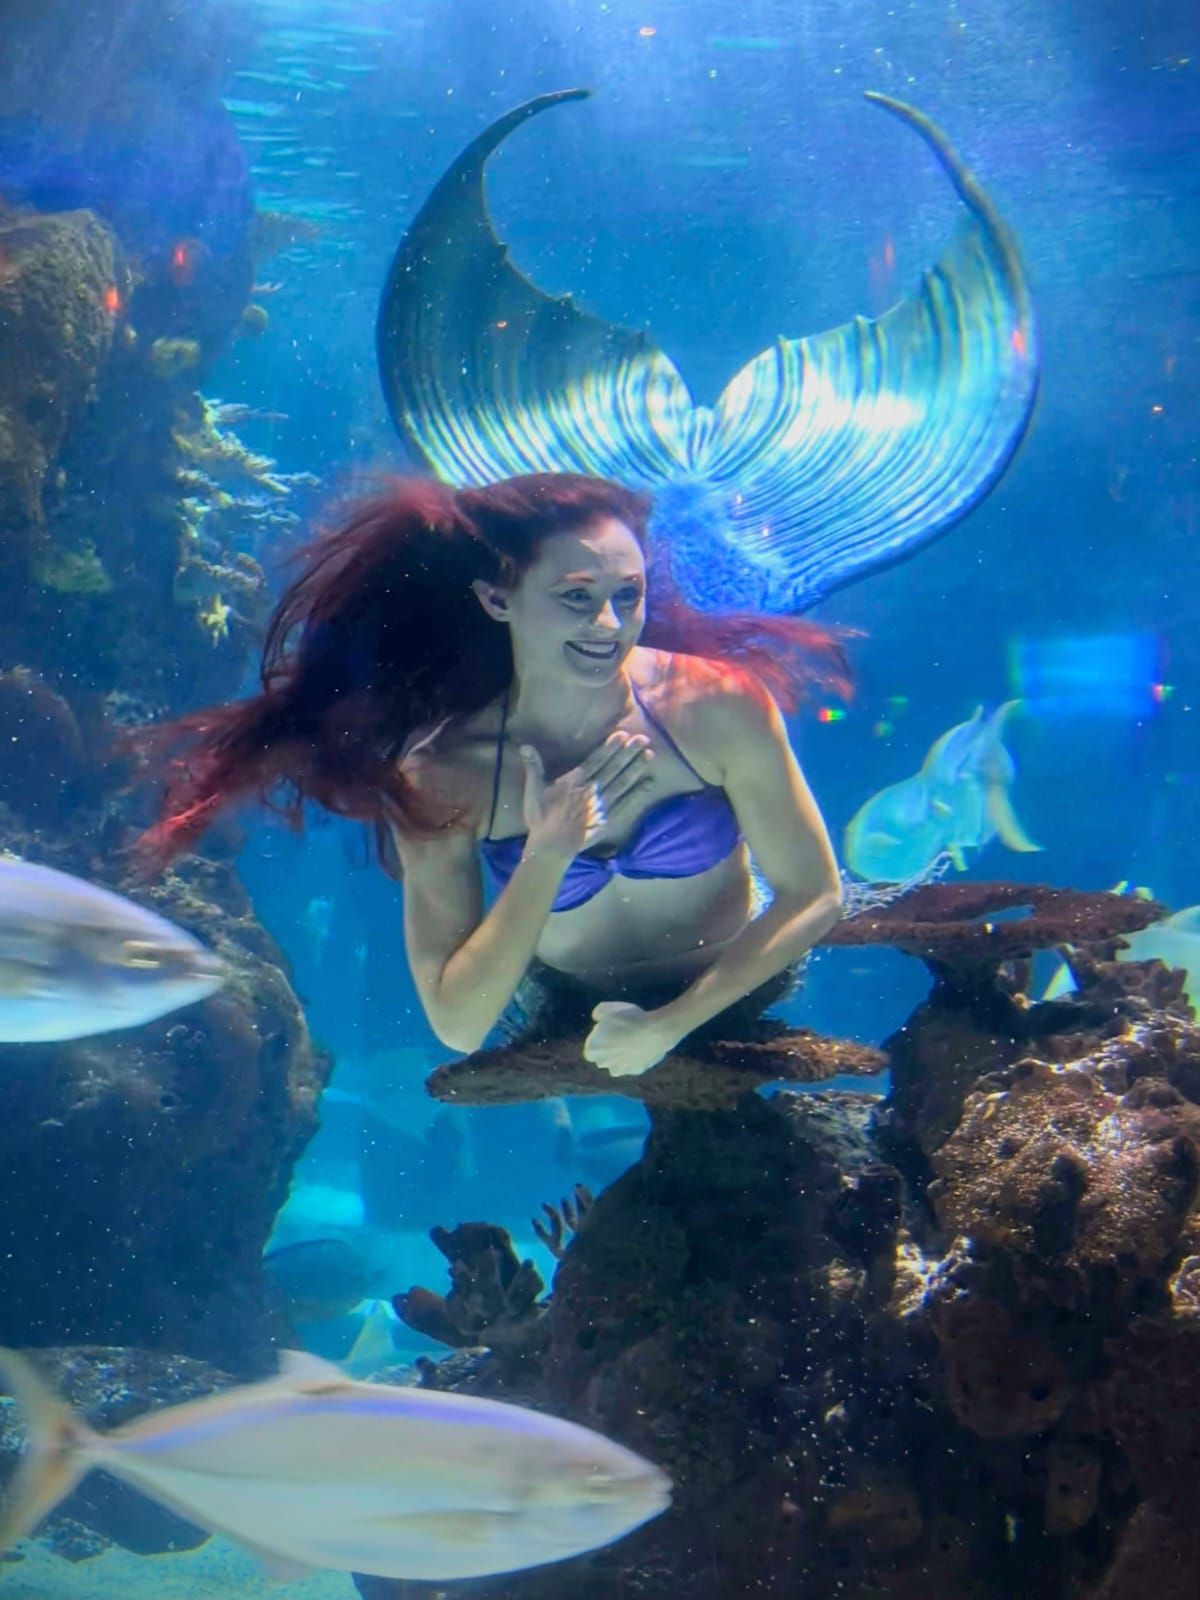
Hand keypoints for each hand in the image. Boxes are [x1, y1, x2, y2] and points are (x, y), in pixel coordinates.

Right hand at [520, 732, 652, 860]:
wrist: (549, 849)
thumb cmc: (540, 818)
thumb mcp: (533, 792)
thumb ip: (533, 768)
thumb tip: (525, 746)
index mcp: (573, 783)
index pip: (595, 761)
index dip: (609, 748)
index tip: (623, 735)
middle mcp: (589, 792)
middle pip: (612, 770)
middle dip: (628, 754)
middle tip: (644, 739)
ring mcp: (600, 808)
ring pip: (621, 784)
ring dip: (636, 769)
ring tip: (650, 755)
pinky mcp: (607, 822)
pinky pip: (625, 806)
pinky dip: (637, 795)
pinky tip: (649, 784)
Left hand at [584, 1001, 678, 1077]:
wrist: (655, 1031)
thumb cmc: (627, 1019)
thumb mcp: (607, 1008)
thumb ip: (598, 1013)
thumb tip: (597, 1017)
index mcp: (593, 1051)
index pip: (590, 1049)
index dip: (598, 1039)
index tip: (606, 1031)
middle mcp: (605, 1064)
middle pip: (603, 1058)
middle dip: (608, 1050)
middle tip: (619, 1035)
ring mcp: (622, 1069)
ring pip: (617, 1065)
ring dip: (620, 1057)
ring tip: (630, 1042)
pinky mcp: (638, 1070)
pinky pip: (634, 1065)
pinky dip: (636, 1058)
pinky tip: (642, 1046)